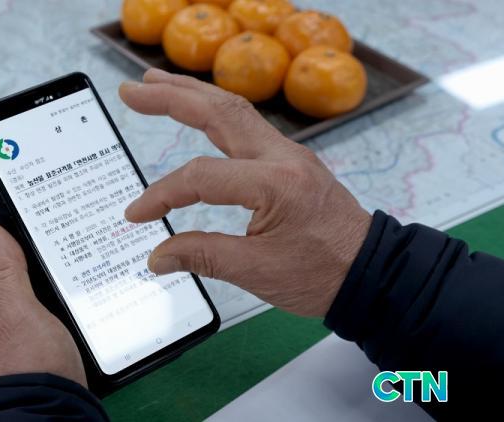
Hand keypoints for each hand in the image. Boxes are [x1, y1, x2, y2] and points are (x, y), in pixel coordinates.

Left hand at [0, 222, 85, 394]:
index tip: (44, 254)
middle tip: (62, 285)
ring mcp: (14, 352)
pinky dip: (63, 331)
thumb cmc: (27, 368)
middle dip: (41, 287)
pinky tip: (75, 331)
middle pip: (19, 293)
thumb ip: (2, 269)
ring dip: (56, 310)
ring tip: (73, 309)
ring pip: (38, 315)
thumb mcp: (15, 306)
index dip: (20, 260)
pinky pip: (50, 336)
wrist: (51, 417)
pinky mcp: (38, 366)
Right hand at [120, 68, 371, 316]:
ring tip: (157, 83)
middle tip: (132, 90)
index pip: (203, 177)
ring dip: (193, 93)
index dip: (163, 194)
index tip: (137, 215)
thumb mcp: (258, 272)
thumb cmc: (323, 274)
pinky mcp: (289, 161)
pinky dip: (215, 110)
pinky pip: (247, 124)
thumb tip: (158, 256)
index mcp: (275, 184)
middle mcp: (283, 157)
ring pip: (234, 110)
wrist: (371, 273)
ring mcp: (288, 154)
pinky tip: (199, 109)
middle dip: (171, 97)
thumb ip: (203, 256)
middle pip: (219, 112)